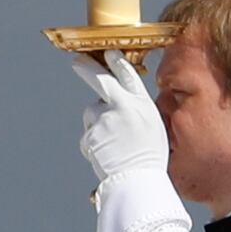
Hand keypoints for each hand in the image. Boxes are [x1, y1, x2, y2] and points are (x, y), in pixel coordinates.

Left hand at [80, 53, 168, 186]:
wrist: (137, 178)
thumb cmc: (148, 156)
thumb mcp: (153, 127)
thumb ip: (135, 111)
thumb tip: (115, 102)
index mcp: (143, 105)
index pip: (129, 77)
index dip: (118, 64)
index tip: (109, 53)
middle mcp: (124, 107)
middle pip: (101, 81)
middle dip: (88, 69)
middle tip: (77, 62)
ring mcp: (105, 118)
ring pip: (93, 113)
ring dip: (98, 123)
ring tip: (114, 144)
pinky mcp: (91, 132)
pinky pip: (88, 134)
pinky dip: (94, 142)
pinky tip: (107, 153)